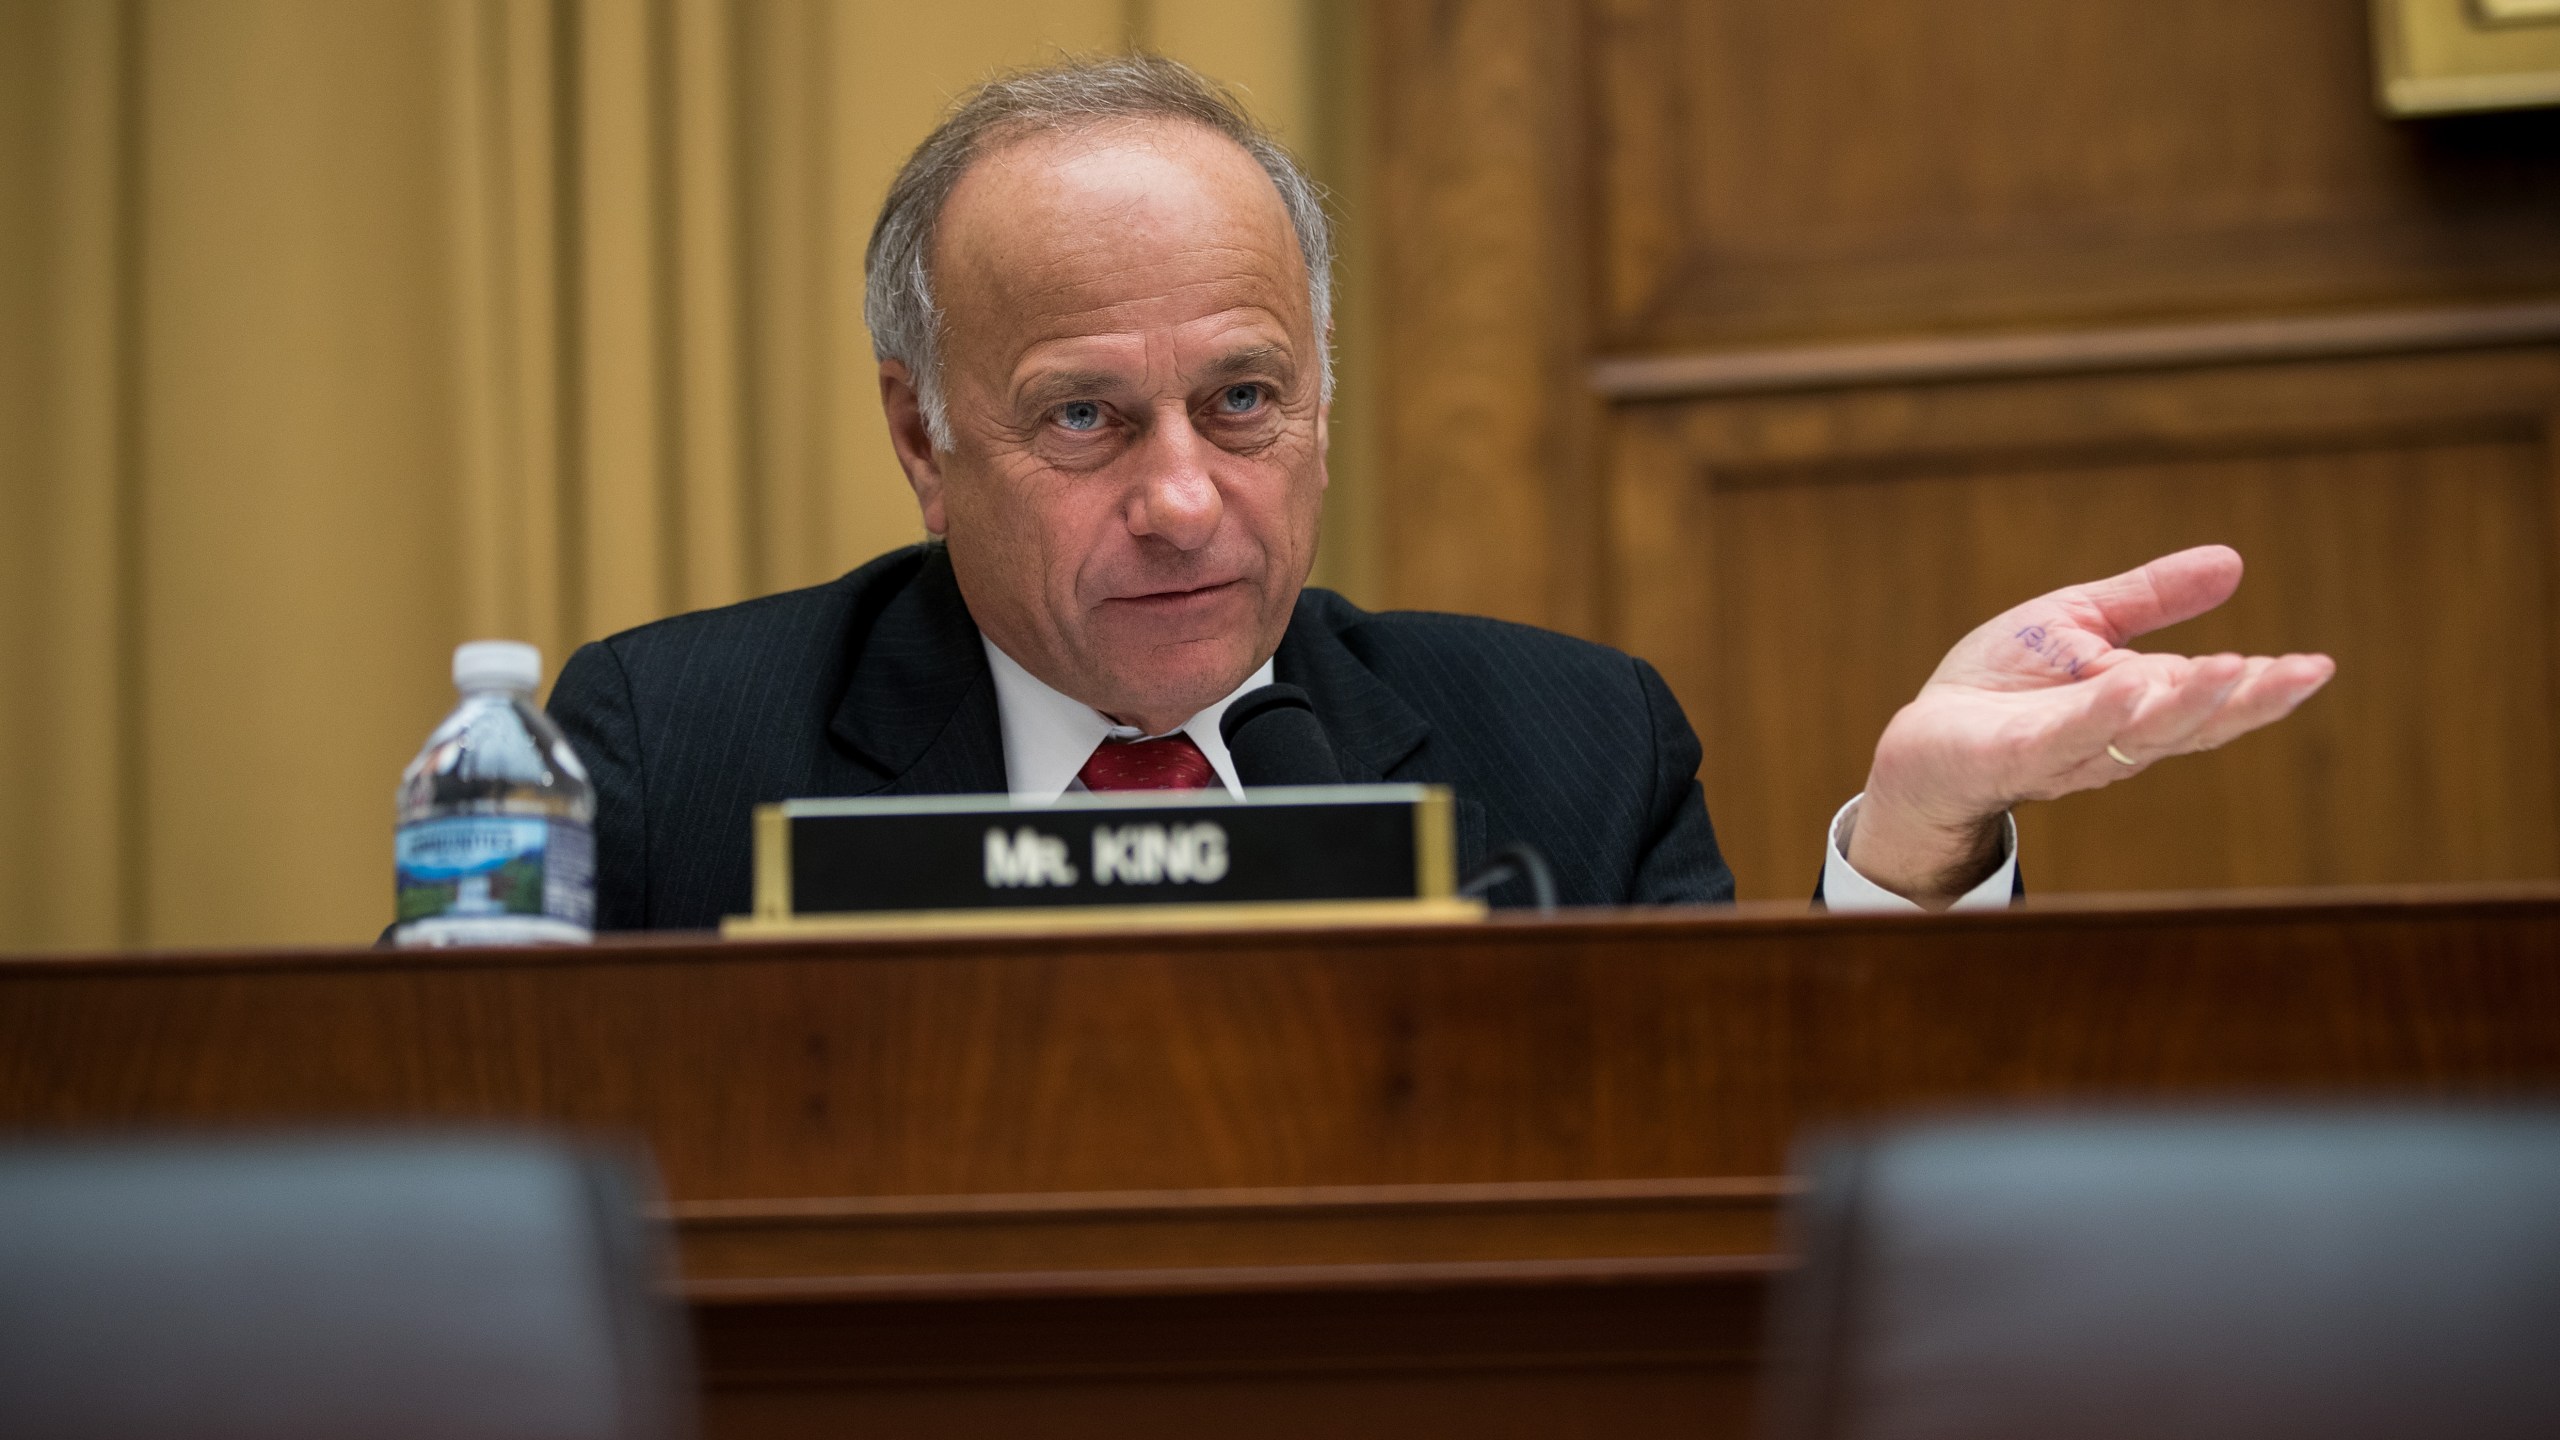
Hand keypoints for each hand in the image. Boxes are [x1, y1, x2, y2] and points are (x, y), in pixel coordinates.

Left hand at [1845, 545, 2334, 904]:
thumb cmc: (1999, 688)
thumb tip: (2233, 561)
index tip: (2315, 667)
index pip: (2210, 697)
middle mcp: (2115, 737)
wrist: (1920, 746)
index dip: (2262, 686)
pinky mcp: (2015, 757)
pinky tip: (2133, 690)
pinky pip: (2065, 739)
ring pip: (2140, 735)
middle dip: (2250, 700)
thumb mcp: (2079, 623)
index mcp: (2138, 704)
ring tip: (2233, 669)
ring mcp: (2068, 751)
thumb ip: (2151, 599)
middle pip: (2193, 723)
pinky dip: (2102, 716)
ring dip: (2188, 704)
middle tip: (2306, 674)